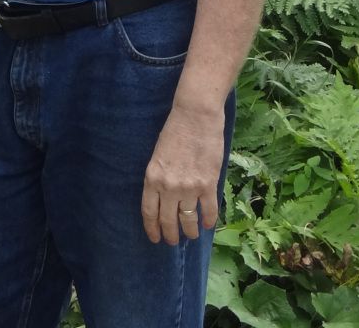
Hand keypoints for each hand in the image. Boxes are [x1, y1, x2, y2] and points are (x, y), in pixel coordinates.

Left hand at [140, 102, 225, 245]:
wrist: (195, 116)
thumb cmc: (174, 132)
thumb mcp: (157, 156)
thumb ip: (159, 178)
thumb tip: (165, 198)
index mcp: (152, 178)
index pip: (149, 212)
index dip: (152, 228)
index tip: (155, 238)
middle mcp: (168, 187)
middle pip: (167, 220)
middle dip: (170, 234)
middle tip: (173, 241)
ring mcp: (189, 187)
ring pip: (188, 219)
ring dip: (190, 231)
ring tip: (191, 235)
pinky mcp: (208, 184)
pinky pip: (208, 210)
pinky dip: (209, 220)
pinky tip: (208, 224)